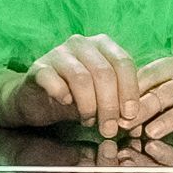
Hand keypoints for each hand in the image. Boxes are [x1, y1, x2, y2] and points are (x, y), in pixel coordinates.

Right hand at [19, 33, 139, 132]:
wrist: (38, 100)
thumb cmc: (77, 98)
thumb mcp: (102, 98)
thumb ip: (119, 103)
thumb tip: (134, 120)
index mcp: (102, 45)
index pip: (123, 63)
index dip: (130, 91)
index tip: (129, 116)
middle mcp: (81, 43)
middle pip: (104, 72)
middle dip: (110, 105)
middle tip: (109, 129)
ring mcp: (58, 53)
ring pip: (81, 78)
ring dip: (88, 105)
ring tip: (88, 121)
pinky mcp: (39, 68)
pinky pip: (53, 79)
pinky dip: (62, 94)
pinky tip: (65, 104)